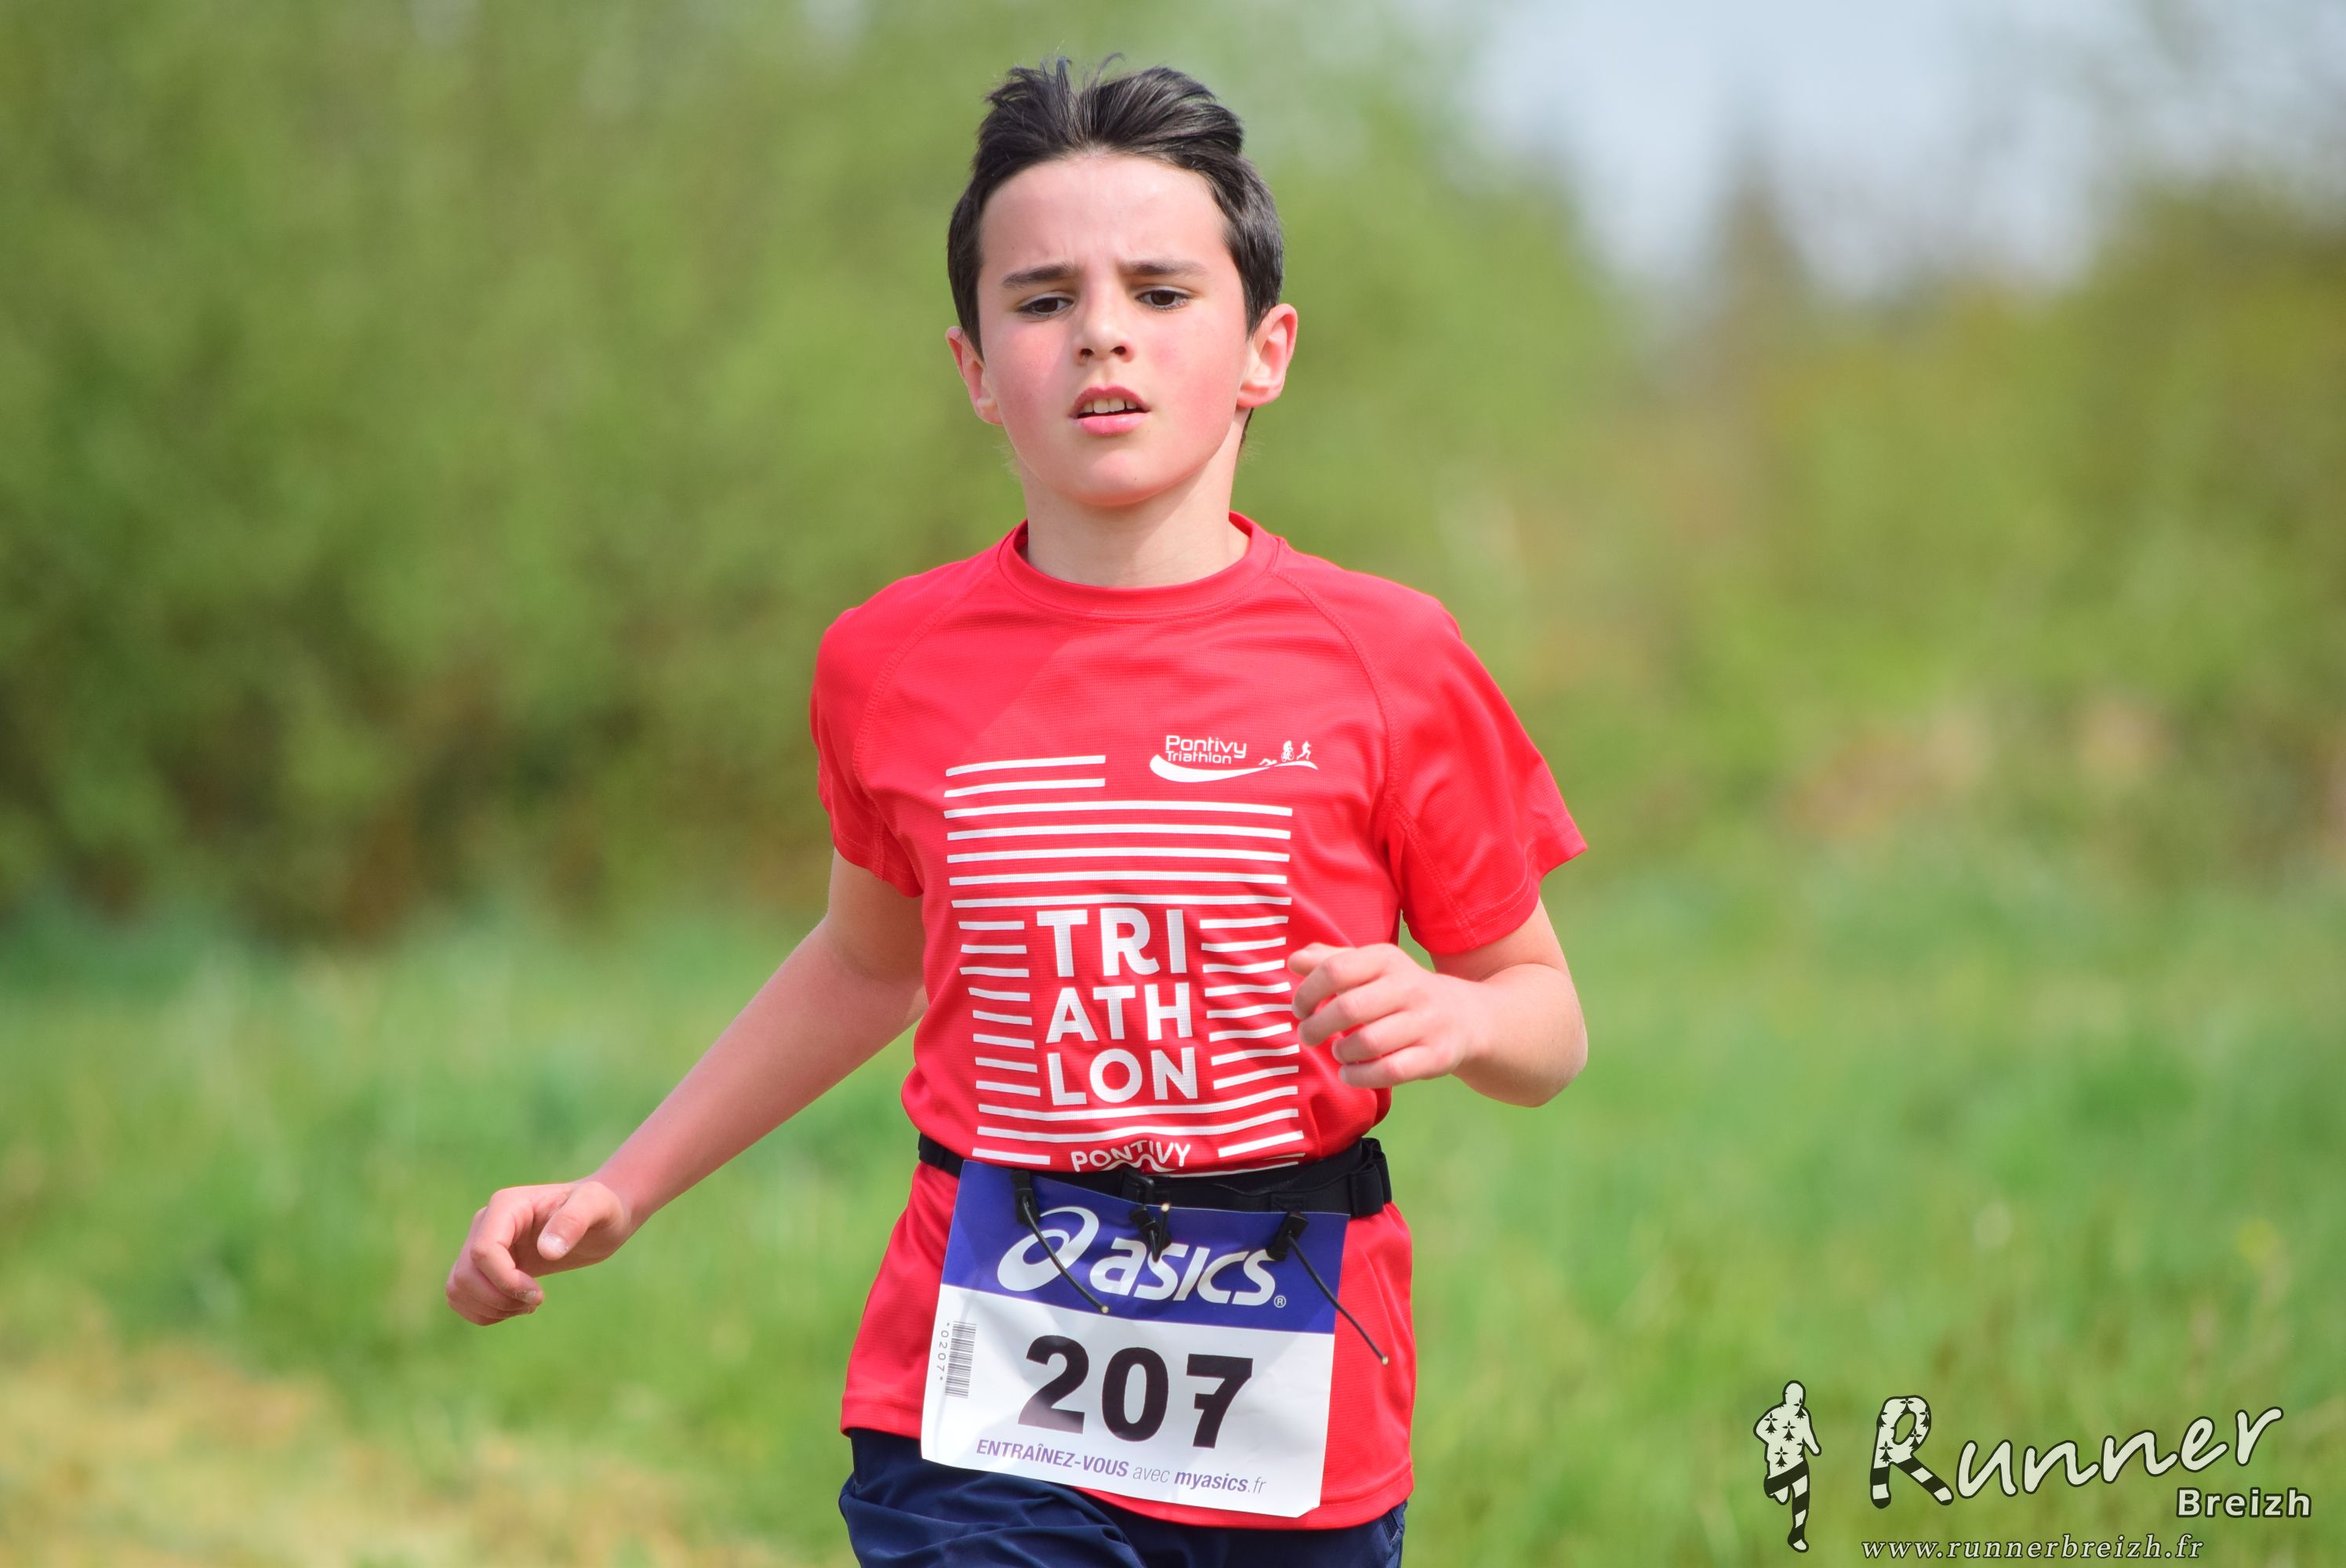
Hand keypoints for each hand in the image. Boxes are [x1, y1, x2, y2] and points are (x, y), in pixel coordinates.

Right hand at [443, 1178, 634, 1324]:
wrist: (600, 1218)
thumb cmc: (600, 1208)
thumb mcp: (597, 1207)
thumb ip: (574, 1221)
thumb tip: (546, 1251)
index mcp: (506, 1206)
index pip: (483, 1251)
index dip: (505, 1281)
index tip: (539, 1294)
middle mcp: (487, 1224)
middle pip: (466, 1274)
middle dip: (499, 1298)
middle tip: (536, 1301)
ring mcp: (482, 1244)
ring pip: (458, 1287)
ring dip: (490, 1308)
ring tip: (527, 1305)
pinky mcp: (486, 1266)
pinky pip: (463, 1296)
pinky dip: (484, 1312)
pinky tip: (516, 1307)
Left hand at [1287, 942, 1484, 1089]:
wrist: (1463, 1017)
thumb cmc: (1400, 991)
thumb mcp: (1370, 968)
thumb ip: (1330, 961)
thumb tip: (1293, 962)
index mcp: (1386, 959)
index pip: (1334, 970)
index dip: (1307, 993)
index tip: (1300, 1009)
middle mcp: (1409, 986)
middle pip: (1348, 1008)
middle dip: (1316, 1027)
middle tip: (1308, 1036)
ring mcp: (1425, 1022)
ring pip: (1367, 1043)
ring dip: (1341, 1052)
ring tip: (1338, 1051)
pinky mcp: (1436, 1055)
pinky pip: (1389, 1072)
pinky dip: (1360, 1076)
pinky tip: (1349, 1073)